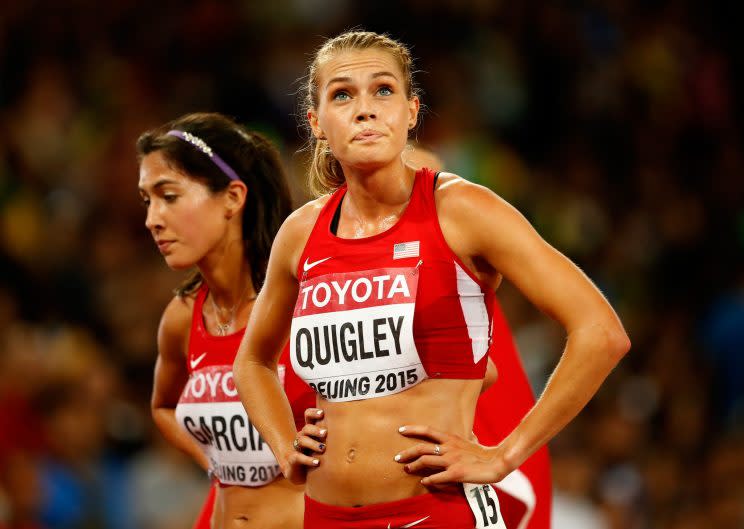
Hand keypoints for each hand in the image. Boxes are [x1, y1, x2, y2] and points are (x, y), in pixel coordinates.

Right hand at [282, 408, 326, 484]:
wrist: (299, 473)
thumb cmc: (316, 455)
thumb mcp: (323, 444)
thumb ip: (332, 437)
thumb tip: (352, 430)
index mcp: (310, 430)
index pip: (308, 416)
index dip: (313, 412)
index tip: (322, 413)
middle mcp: (302, 436)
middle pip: (306, 428)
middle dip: (316, 430)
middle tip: (325, 433)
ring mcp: (297, 447)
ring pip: (302, 440)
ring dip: (313, 444)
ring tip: (323, 449)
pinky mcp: (293, 459)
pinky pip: (298, 456)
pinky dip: (308, 459)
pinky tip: (317, 462)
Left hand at [395, 425, 510, 485]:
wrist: (496, 461)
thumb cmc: (483, 453)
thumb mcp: (469, 441)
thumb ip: (459, 440)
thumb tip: (460, 436)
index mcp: (451, 438)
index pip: (428, 430)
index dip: (413, 429)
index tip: (400, 430)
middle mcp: (448, 447)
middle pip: (421, 448)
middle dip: (407, 452)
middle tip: (397, 457)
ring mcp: (451, 460)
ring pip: (425, 461)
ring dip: (413, 466)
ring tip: (407, 469)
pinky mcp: (456, 473)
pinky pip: (437, 477)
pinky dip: (428, 480)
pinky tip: (423, 482)